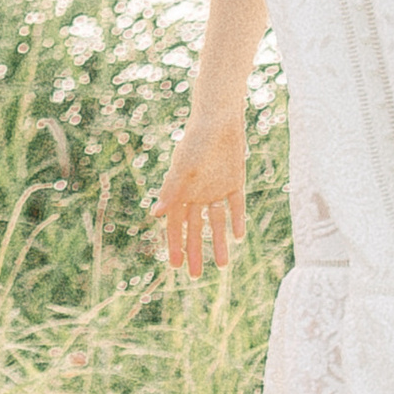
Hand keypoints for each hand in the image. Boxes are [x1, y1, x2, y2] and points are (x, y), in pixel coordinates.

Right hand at [156, 112, 247, 277]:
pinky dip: (236, 220)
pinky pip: (235, 206)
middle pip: (194, 227)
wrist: (220, 118)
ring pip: (216, 222)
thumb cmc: (197, 140)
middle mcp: (197, 191)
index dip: (174, 244)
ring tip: (222, 265)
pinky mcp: (235, 181)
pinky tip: (238, 237)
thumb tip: (155, 215)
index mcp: (181, 189)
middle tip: (195, 276)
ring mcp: (216, 187)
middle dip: (194, 250)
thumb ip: (171, 190)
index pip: (176, 223)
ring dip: (218, 241)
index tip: (174, 266)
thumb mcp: (184, 167)